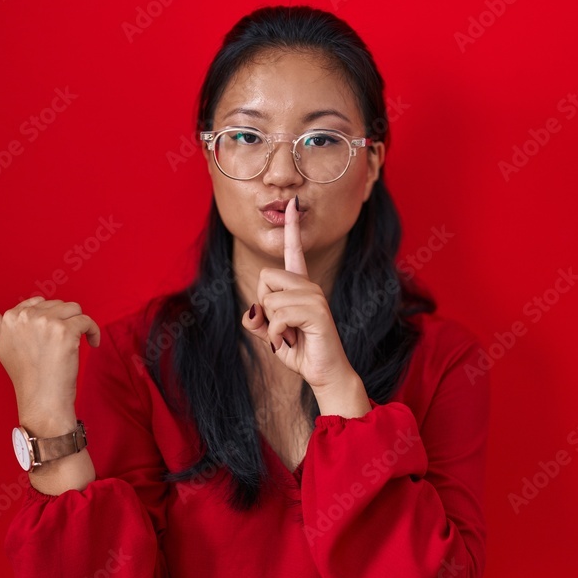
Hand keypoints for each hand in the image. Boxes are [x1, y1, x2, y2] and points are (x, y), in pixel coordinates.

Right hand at [0, 296, 99, 434]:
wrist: (41, 400)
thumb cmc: (25, 375)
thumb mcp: (1, 345)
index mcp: (10, 318)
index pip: (37, 302)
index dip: (48, 319)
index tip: (50, 338)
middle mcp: (26, 317)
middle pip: (57, 304)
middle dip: (64, 321)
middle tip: (61, 346)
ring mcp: (46, 323)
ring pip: (74, 308)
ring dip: (80, 324)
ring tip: (77, 343)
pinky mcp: (65, 331)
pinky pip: (87, 320)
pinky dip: (94, 331)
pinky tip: (92, 344)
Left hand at [241, 197, 357, 392]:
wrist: (325, 375)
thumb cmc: (301, 352)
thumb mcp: (271, 335)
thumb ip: (257, 321)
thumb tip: (252, 312)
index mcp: (300, 286)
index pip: (294, 251)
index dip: (291, 228)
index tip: (292, 203)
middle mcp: (309, 286)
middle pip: (265, 278)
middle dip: (264, 307)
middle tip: (283, 327)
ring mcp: (315, 297)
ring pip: (269, 300)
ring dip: (272, 326)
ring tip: (291, 336)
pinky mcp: (317, 313)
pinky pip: (277, 317)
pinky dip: (276, 336)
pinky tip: (292, 342)